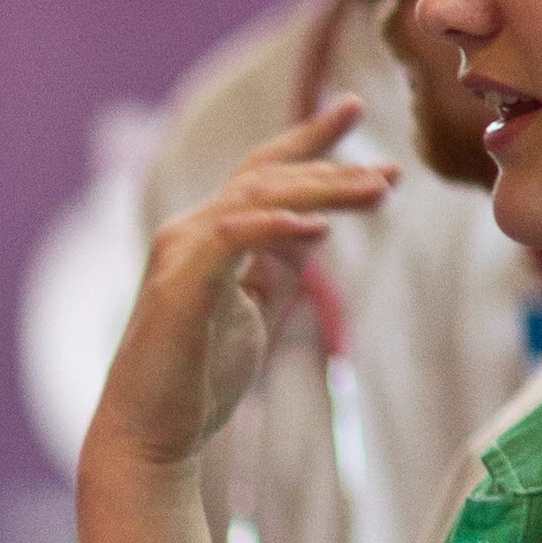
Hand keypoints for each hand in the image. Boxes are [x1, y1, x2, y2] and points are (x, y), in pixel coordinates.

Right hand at [85, 98, 396, 479]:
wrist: (150, 436)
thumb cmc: (200, 380)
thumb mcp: (259, 310)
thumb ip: (282, 265)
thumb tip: (319, 225)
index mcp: (207, 237)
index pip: (261, 172)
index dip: (308, 138)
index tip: (353, 106)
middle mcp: (189, 233)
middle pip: (265, 176)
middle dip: (332, 165)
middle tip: (390, 171)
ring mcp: (180, 255)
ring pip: (255, 198)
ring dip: (322, 190)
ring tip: (377, 191)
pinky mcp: (179, 287)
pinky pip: (231, 238)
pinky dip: (276, 226)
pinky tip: (320, 229)